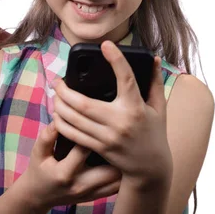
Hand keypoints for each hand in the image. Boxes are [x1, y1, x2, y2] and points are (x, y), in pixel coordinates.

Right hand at [18, 121, 121, 210]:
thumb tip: (58, 118)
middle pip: (109, 169)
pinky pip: (116, 188)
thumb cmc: (39, 170)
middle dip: (116, 151)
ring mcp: (89, 194)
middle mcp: (80, 185)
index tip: (100, 121)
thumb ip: (47, 136)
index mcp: (64, 173)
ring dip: (122, 164)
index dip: (94, 134)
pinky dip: (122, 175)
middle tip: (120, 134)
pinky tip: (123, 161)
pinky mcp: (95, 197)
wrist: (39, 196)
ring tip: (125, 146)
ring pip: (117, 180)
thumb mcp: (38, 152)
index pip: (84, 150)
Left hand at [52, 41, 172, 188]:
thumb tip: (153, 58)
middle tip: (58, 81)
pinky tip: (57, 114)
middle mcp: (120, 122)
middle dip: (65, 91)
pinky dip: (61, 123)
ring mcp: (107, 137)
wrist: (151, 168)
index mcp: (136, 107)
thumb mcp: (158, 107)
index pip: (126, 79)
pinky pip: (73, 135)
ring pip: (74, 120)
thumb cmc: (154, 133)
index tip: (105, 45)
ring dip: (59, 106)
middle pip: (84, 103)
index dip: (116, 60)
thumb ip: (154, 82)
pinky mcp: (99, 148)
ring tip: (55, 95)